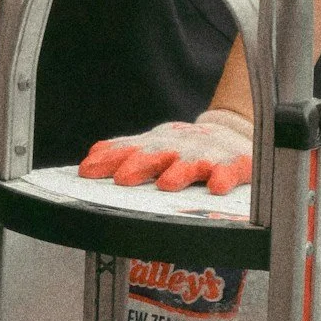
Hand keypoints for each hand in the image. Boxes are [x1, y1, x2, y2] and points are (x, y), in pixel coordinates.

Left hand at [78, 111, 253, 194]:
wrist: (232, 133)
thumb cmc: (183, 147)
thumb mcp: (153, 145)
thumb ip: (124, 152)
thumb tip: (90, 158)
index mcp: (156, 144)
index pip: (128, 150)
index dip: (109, 159)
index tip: (88, 171)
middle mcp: (178, 148)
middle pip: (157, 153)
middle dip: (139, 164)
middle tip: (122, 179)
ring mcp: (206, 155)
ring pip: (191, 163)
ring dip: (179, 171)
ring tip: (167, 184)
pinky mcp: (233, 164)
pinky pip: (229, 170)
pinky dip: (223, 177)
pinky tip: (217, 187)